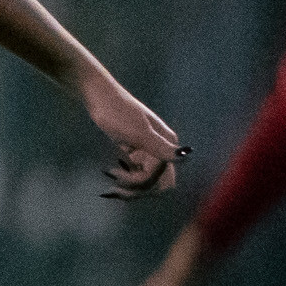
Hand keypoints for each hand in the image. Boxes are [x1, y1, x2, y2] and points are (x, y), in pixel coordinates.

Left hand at [85, 76, 185, 201]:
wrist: (99, 96)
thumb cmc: (116, 111)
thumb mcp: (137, 132)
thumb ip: (160, 146)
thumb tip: (185, 156)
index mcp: (167, 144)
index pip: (160, 178)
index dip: (139, 182)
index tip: (115, 173)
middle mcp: (162, 148)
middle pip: (158, 184)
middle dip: (137, 190)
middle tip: (112, 189)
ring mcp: (150, 150)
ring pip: (148, 180)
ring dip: (131, 187)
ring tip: (109, 188)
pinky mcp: (137, 150)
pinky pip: (138, 172)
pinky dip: (126, 178)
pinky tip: (111, 173)